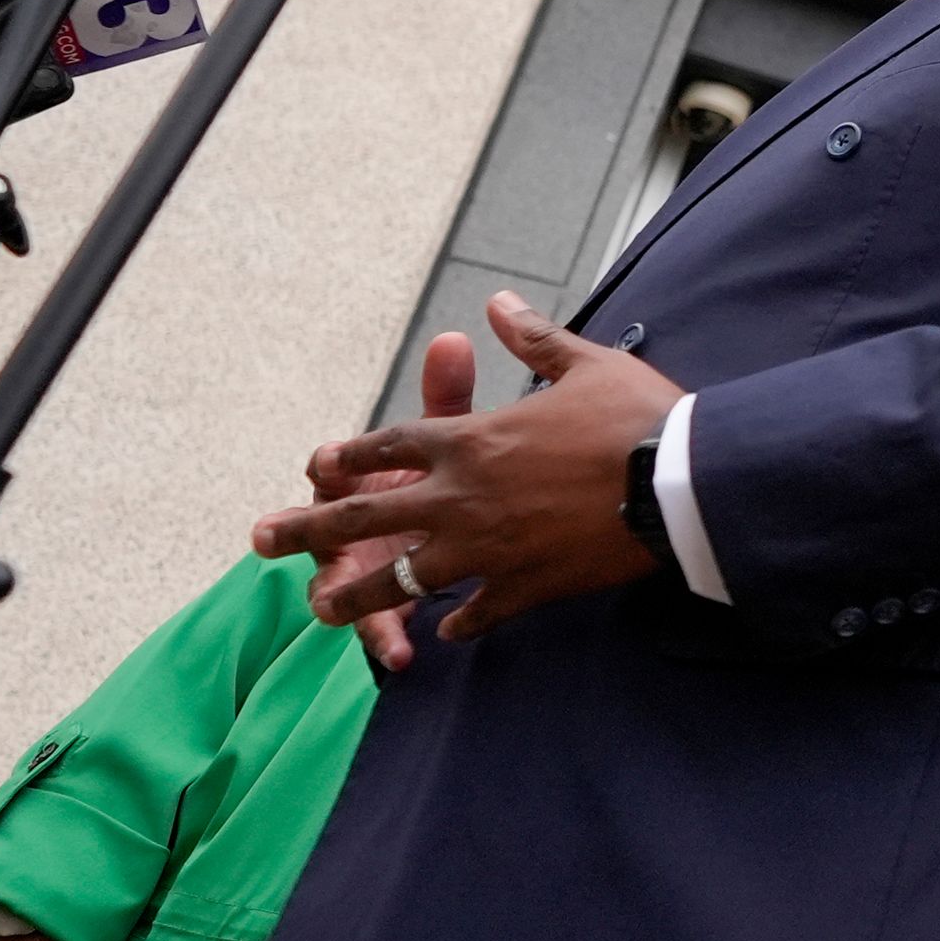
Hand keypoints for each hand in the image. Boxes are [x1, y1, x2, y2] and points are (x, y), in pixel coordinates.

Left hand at [253, 293, 678, 644]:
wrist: (679, 484)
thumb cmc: (635, 417)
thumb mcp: (584, 365)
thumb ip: (532, 341)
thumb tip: (497, 304)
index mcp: (469, 439)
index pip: (389, 446)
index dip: (349, 457)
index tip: (316, 467)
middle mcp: (461, 497)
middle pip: (364, 518)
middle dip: (306, 530)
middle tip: (260, 541)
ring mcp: (487, 549)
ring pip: (404, 580)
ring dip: (359, 598)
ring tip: (321, 613)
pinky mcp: (524, 586)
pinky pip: (477, 612)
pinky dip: (458, 624)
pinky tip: (442, 636)